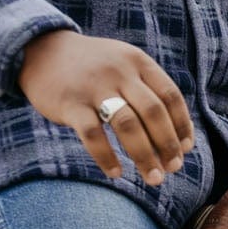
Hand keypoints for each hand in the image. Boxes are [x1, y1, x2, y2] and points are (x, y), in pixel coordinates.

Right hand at [18, 31, 194, 186]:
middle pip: (153, 112)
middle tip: (173, 168)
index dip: (181, 125)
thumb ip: (146, 89)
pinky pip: (93, 136)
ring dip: (144, 155)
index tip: (185, 149)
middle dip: (167, 144)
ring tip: (153, 177)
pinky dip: (107, 157)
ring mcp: (94, 87)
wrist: (42, 50)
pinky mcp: (71, 104)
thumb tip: (175, 134)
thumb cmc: (92, 66)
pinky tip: (116, 173)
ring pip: (128, 125)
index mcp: (137, 61)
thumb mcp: (123, 63)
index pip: (170, 95)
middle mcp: (119, 71)